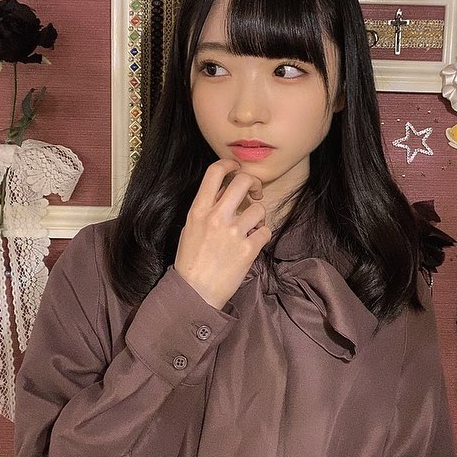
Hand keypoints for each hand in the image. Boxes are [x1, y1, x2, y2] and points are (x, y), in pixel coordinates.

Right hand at [174, 159, 271, 309]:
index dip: (230, 163)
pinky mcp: (248, 249)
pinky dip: (262, 235)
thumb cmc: (191, 261)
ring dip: (259, 216)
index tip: (237, 168)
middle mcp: (216, 217)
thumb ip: (207, 208)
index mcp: (198, 210)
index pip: (215, 172)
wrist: (195, 293)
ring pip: (259, 208)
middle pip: (242, 181)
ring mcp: (233, 233)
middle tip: (255, 193)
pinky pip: (265, 231)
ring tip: (251, 227)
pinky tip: (253, 242)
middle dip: (253, 183)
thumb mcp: (191, 228)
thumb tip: (225, 191)